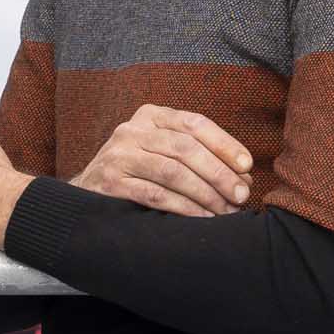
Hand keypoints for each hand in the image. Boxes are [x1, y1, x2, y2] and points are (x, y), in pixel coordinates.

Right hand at [76, 102, 250, 215]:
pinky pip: (154, 195)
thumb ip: (201, 158)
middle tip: (240, 194)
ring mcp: (118, 156)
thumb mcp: (164, 152)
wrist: (86, 192)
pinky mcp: (110, 183)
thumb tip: (245, 177)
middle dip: (218, 173)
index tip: (247, 166)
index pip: (194, 123)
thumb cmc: (137, 172)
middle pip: (185, 148)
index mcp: (151, 115)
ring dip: (204, 193)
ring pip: (172, 172)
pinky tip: (202, 218)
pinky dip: (183, 208)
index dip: (224, 144)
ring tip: (225, 210)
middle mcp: (132, 130)